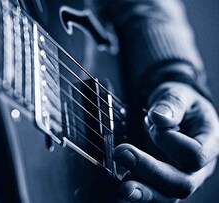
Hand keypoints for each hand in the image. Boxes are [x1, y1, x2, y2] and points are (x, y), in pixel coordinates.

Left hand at [114, 82, 218, 201]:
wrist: (176, 114)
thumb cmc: (180, 105)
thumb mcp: (179, 94)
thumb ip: (172, 103)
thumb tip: (160, 117)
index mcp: (209, 142)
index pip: (195, 154)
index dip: (171, 142)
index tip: (153, 123)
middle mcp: (199, 167)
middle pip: (182, 182)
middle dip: (151, 171)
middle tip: (122, 154)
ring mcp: (180, 177)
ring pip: (167, 196)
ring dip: (144, 193)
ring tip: (123, 188)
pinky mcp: (162, 183)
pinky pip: (153, 194)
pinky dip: (138, 193)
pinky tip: (121, 188)